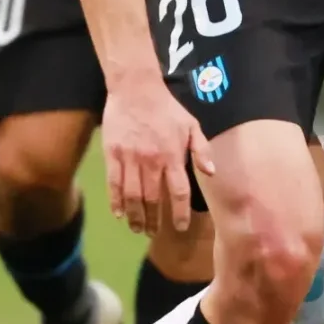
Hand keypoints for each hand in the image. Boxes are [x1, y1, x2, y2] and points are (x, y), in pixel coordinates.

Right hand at [103, 74, 213, 235]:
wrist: (135, 89)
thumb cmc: (166, 108)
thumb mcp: (191, 125)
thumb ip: (201, 150)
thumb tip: (210, 173)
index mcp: (172, 156)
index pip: (179, 192)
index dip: (180, 213)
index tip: (179, 227)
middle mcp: (152, 162)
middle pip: (154, 200)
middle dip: (154, 221)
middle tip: (153, 233)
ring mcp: (130, 159)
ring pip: (133, 196)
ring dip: (135, 216)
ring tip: (138, 229)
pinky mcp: (112, 155)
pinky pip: (114, 184)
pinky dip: (116, 202)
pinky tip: (119, 214)